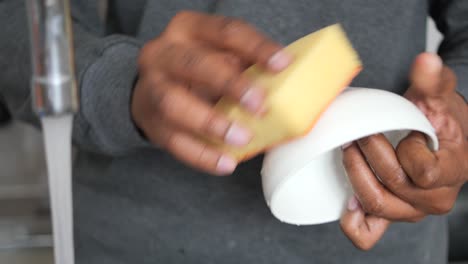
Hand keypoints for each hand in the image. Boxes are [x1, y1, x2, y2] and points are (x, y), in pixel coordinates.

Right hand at [131, 11, 291, 174]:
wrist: (154, 90)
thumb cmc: (197, 71)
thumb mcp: (220, 55)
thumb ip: (246, 62)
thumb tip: (289, 79)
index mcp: (187, 29)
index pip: (225, 32)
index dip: (256, 47)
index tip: (283, 65)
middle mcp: (163, 54)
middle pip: (194, 65)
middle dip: (230, 85)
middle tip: (260, 106)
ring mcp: (151, 88)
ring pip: (174, 104)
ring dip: (212, 123)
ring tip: (242, 139)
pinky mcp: (151, 122)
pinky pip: (174, 142)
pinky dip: (202, 155)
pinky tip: (226, 163)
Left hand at [340, 53, 467, 249]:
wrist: (439, 143)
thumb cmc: (440, 122)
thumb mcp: (438, 98)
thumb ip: (433, 81)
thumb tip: (426, 61)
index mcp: (452, 171)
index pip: (421, 170)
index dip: (405, 149)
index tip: (403, 130)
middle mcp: (433, 199)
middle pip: (391, 185)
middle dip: (367, 154)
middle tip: (357, 134)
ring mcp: (411, 212)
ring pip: (376, 206)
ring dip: (356, 176)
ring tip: (349, 152)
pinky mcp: (391, 216)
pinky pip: (369, 233)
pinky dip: (354, 222)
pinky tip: (345, 202)